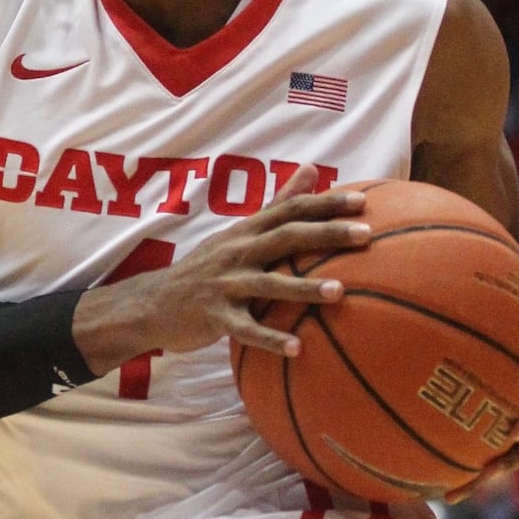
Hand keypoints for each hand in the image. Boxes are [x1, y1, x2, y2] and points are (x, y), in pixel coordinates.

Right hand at [81, 166, 369, 369]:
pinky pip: (246, 329)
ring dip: (304, 287)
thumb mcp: (238, 233)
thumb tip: (312, 168)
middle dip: (325, 234)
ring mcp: (224, 284)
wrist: (153, 303)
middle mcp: (236, 252)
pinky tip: (298, 350)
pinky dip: (271, 339)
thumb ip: (277, 204)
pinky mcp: (214, 316)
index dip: (325, 203)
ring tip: (339, 293)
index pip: (289, 209)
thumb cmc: (207, 268)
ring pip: (268, 283)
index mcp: (245, 232)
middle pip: (285, 237)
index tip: (362, 201)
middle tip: (365, 236)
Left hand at [444, 266, 518, 503]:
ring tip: (486, 471)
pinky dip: (463, 485)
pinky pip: (473, 473)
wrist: (449, 372)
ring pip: (511, 456)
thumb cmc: (480, 338)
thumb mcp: (497, 317)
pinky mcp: (476, 454)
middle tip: (518, 424)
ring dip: (502, 465)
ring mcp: (500, 433)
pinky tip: (443, 498)